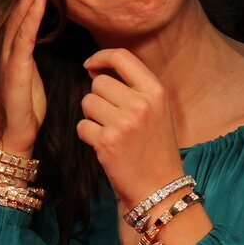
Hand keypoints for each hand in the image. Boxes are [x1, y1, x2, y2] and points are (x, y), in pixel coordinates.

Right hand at [0, 0, 47, 157]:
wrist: (13, 137)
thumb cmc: (24, 108)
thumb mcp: (29, 73)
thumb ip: (29, 51)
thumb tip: (36, 31)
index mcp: (8, 49)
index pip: (17, 12)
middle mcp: (1, 50)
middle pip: (13, 9)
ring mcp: (4, 59)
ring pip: (16, 18)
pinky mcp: (13, 71)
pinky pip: (23, 39)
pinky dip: (30, 18)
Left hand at [77, 48, 185, 208]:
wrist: (161, 187)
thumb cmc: (156, 147)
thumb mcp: (157, 110)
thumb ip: (134, 88)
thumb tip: (95, 71)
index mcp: (156, 91)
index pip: (121, 57)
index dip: (100, 57)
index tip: (90, 65)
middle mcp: (141, 104)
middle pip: (99, 82)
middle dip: (97, 97)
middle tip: (109, 116)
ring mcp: (124, 123)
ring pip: (87, 102)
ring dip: (91, 116)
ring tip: (109, 130)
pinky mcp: (107, 142)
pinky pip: (82, 126)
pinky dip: (88, 135)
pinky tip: (104, 145)